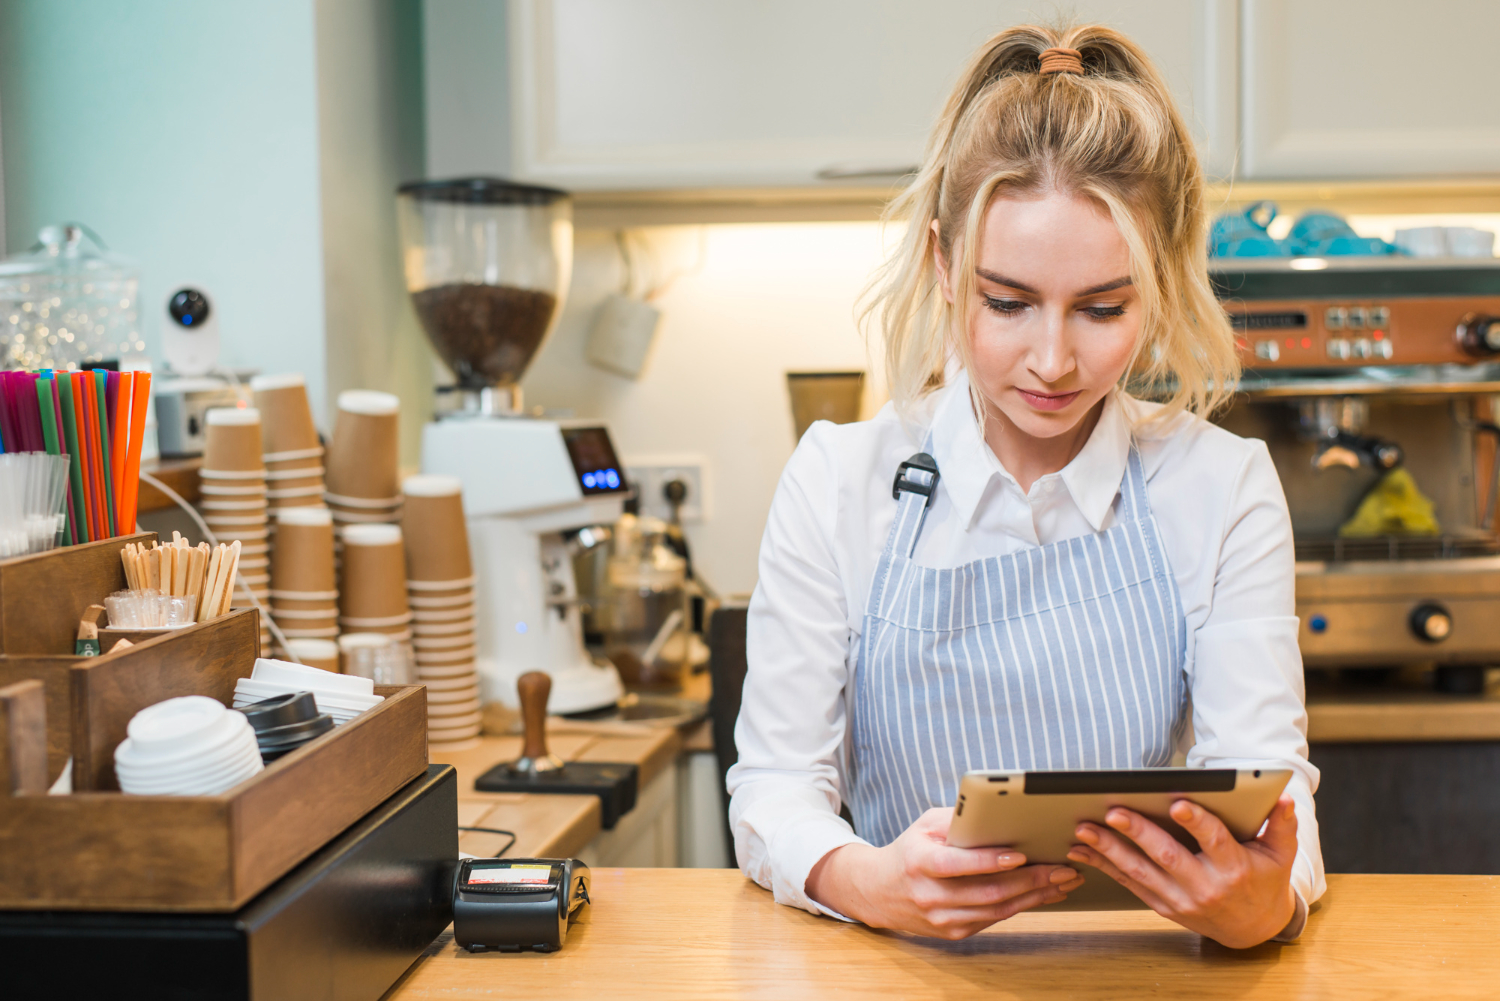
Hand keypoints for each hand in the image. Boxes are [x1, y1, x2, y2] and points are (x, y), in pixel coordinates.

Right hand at [806, 807, 1083, 939]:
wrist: (880, 891)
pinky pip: (995, 920)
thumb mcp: (926, 825)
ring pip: (997, 910)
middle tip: (1062, 867)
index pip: (958, 865)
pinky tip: (1044, 893)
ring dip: (1035, 896)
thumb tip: (1000, 814)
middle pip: (988, 892)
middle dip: (1031, 880)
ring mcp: (942, 919)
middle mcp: (930, 896)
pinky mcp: (954, 932)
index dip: (990, 861)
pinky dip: (1023, 906)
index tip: (1019, 854)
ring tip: (1063, 880)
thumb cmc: (910, 850)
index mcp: (920, 863)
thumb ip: (959, 820)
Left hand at [1067, 795, 1298, 948]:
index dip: (1197, 822)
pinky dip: (1104, 867)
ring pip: (1140, 872)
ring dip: (1109, 850)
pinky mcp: (1163, 906)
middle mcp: (1205, 887)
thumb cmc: (1264, 880)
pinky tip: (1081, 850)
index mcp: (1234, 868)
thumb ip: (1281, 825)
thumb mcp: (1280, 855)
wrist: (1254, 929)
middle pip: (1168, 857)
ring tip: (1084, 829)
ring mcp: (1180, 900)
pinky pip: (1129, 884)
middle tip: (1113, 811)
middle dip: (1138, 833)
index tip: (1177, 803)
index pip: (1214, 842)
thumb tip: (1284, 798)